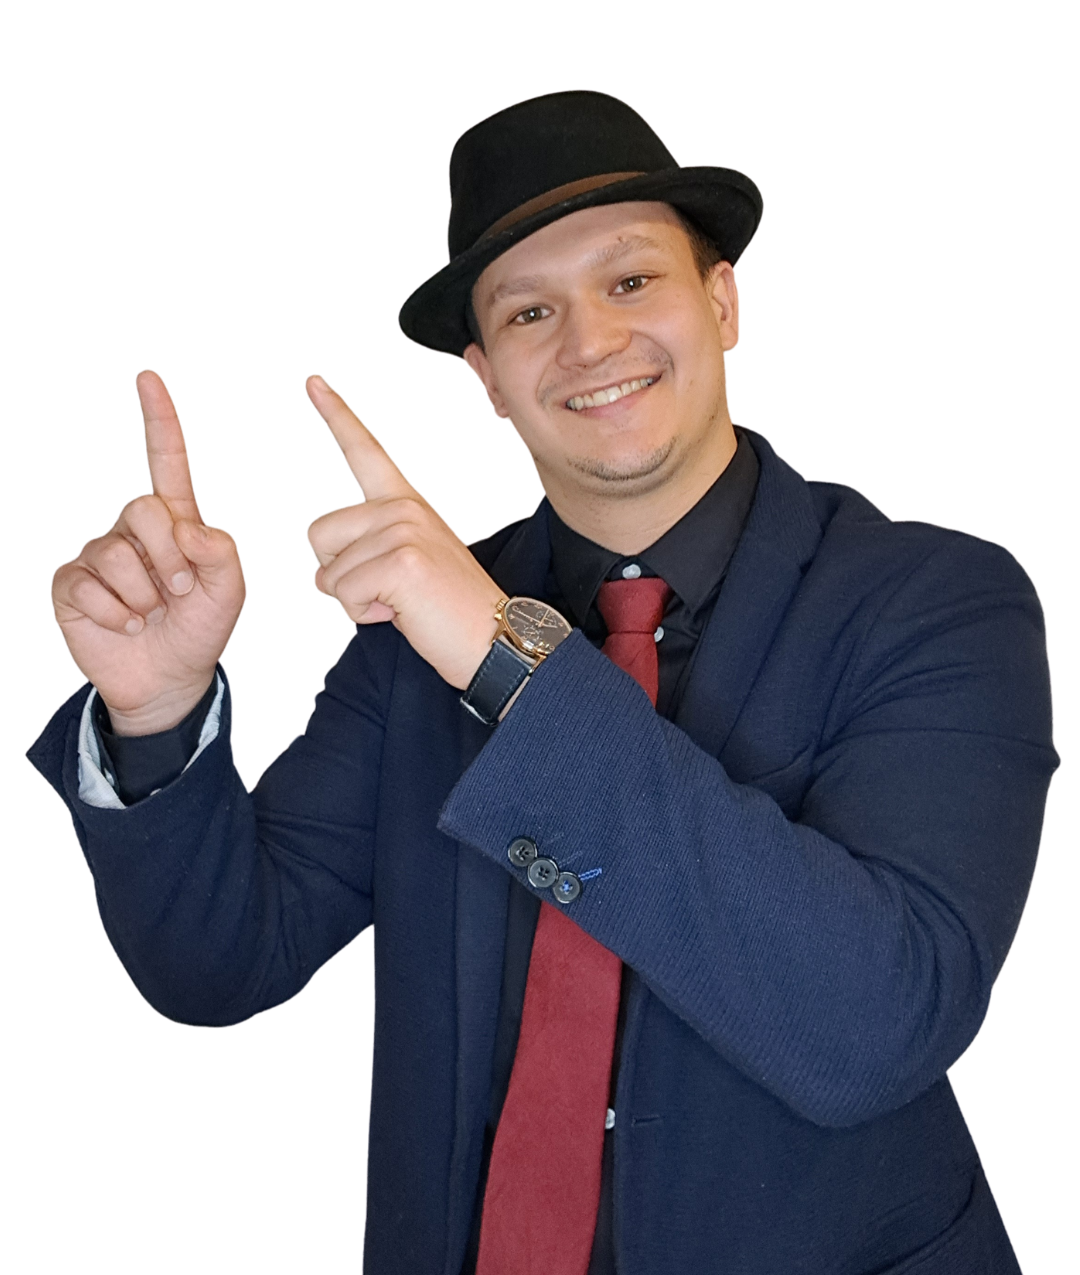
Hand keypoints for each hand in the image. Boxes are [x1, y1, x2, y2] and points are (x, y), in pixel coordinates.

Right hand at [50, 369, 246, 733]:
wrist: (169, 680)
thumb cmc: (199, 629)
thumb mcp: (228, 592)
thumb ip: (220, 553)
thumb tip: (186, 528)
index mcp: (174, 520)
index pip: (165, 461)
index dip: (159, 420)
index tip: (149, 378)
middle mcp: (133, 529)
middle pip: (144, 508)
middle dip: (169, 557)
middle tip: (180, 592)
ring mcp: (97, 554)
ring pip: (117, 553)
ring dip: (144, 594)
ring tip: (152, 614)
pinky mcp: (71, 584)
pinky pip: (89, 586)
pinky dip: (116, 613)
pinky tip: (126, 625)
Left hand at [304, 374, 503, 690]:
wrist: (495, 639)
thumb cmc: (446, 609)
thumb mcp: (406, 565)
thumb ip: (369, 549)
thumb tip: (325, 572)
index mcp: (405, 503)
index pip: (364, 451)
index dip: (336, 416)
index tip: (313, 381)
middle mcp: (403, 507)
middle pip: (318, 534)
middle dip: (337, 573)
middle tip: (388, 589)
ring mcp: (404, 530)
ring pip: (329, 572)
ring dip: (354, 600)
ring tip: (402, 602)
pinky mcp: (402, 561)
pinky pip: (344, 594)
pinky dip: (365, 616)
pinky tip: (403, 612)